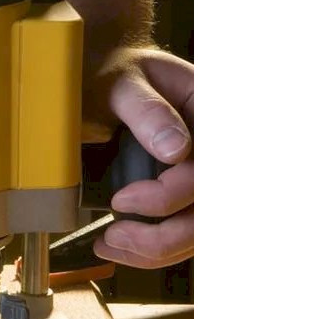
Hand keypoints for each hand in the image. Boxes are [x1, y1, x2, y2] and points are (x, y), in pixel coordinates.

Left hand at [87, 47, 193, 269]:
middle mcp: (212, 148)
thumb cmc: (114, 69)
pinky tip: (120, 245)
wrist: (105, 69)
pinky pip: (183, 230)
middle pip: (210, 212)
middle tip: (114, 235)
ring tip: (110, 244)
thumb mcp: (123, 81)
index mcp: (210, 114)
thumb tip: (176, 149)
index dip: (170, 195)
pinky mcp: (184, 190)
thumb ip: (147, 109)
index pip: (208, 172)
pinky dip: (154, 247)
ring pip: (199, 230)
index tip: (122, 199)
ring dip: (157, 249)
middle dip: (164, 236)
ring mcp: (200, 172)